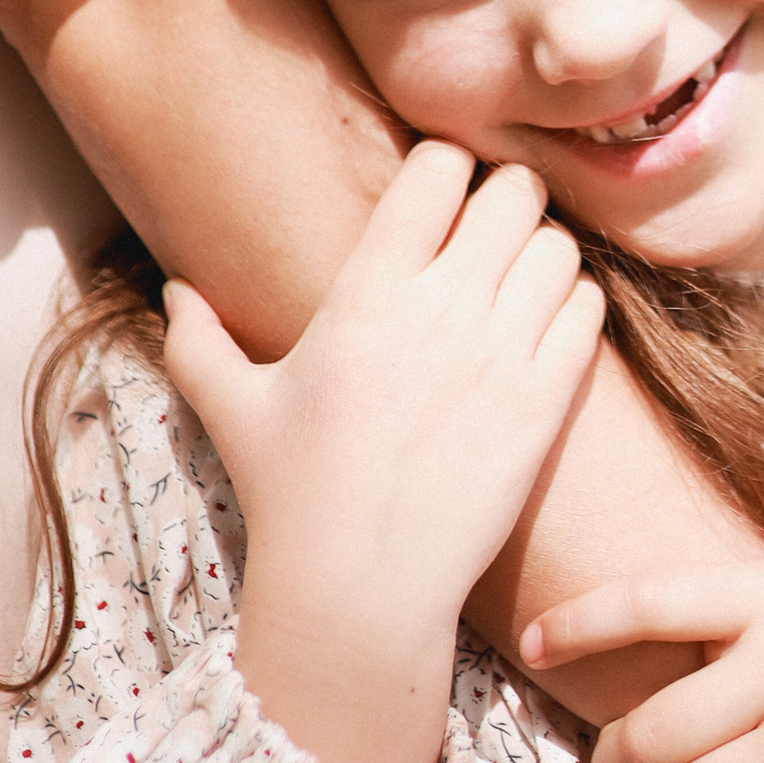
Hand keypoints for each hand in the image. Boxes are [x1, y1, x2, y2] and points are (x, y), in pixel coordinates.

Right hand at [165, 143, 604, 762]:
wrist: (360, 594)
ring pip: (558, 245)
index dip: (444, 169)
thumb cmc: (292, 497)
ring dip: (540, 252)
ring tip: (516, 283)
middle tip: (487, 233)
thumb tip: (176, 290)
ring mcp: (499, 355)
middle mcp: (440, 310)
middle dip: (504, 199)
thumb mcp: (234, 411)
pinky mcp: (542, 405)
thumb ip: (199, 342)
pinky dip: (572, 306)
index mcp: (367, 292)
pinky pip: (587, 310)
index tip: (437, 197)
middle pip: (514, 190)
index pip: (438, 168)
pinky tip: (542, 331)